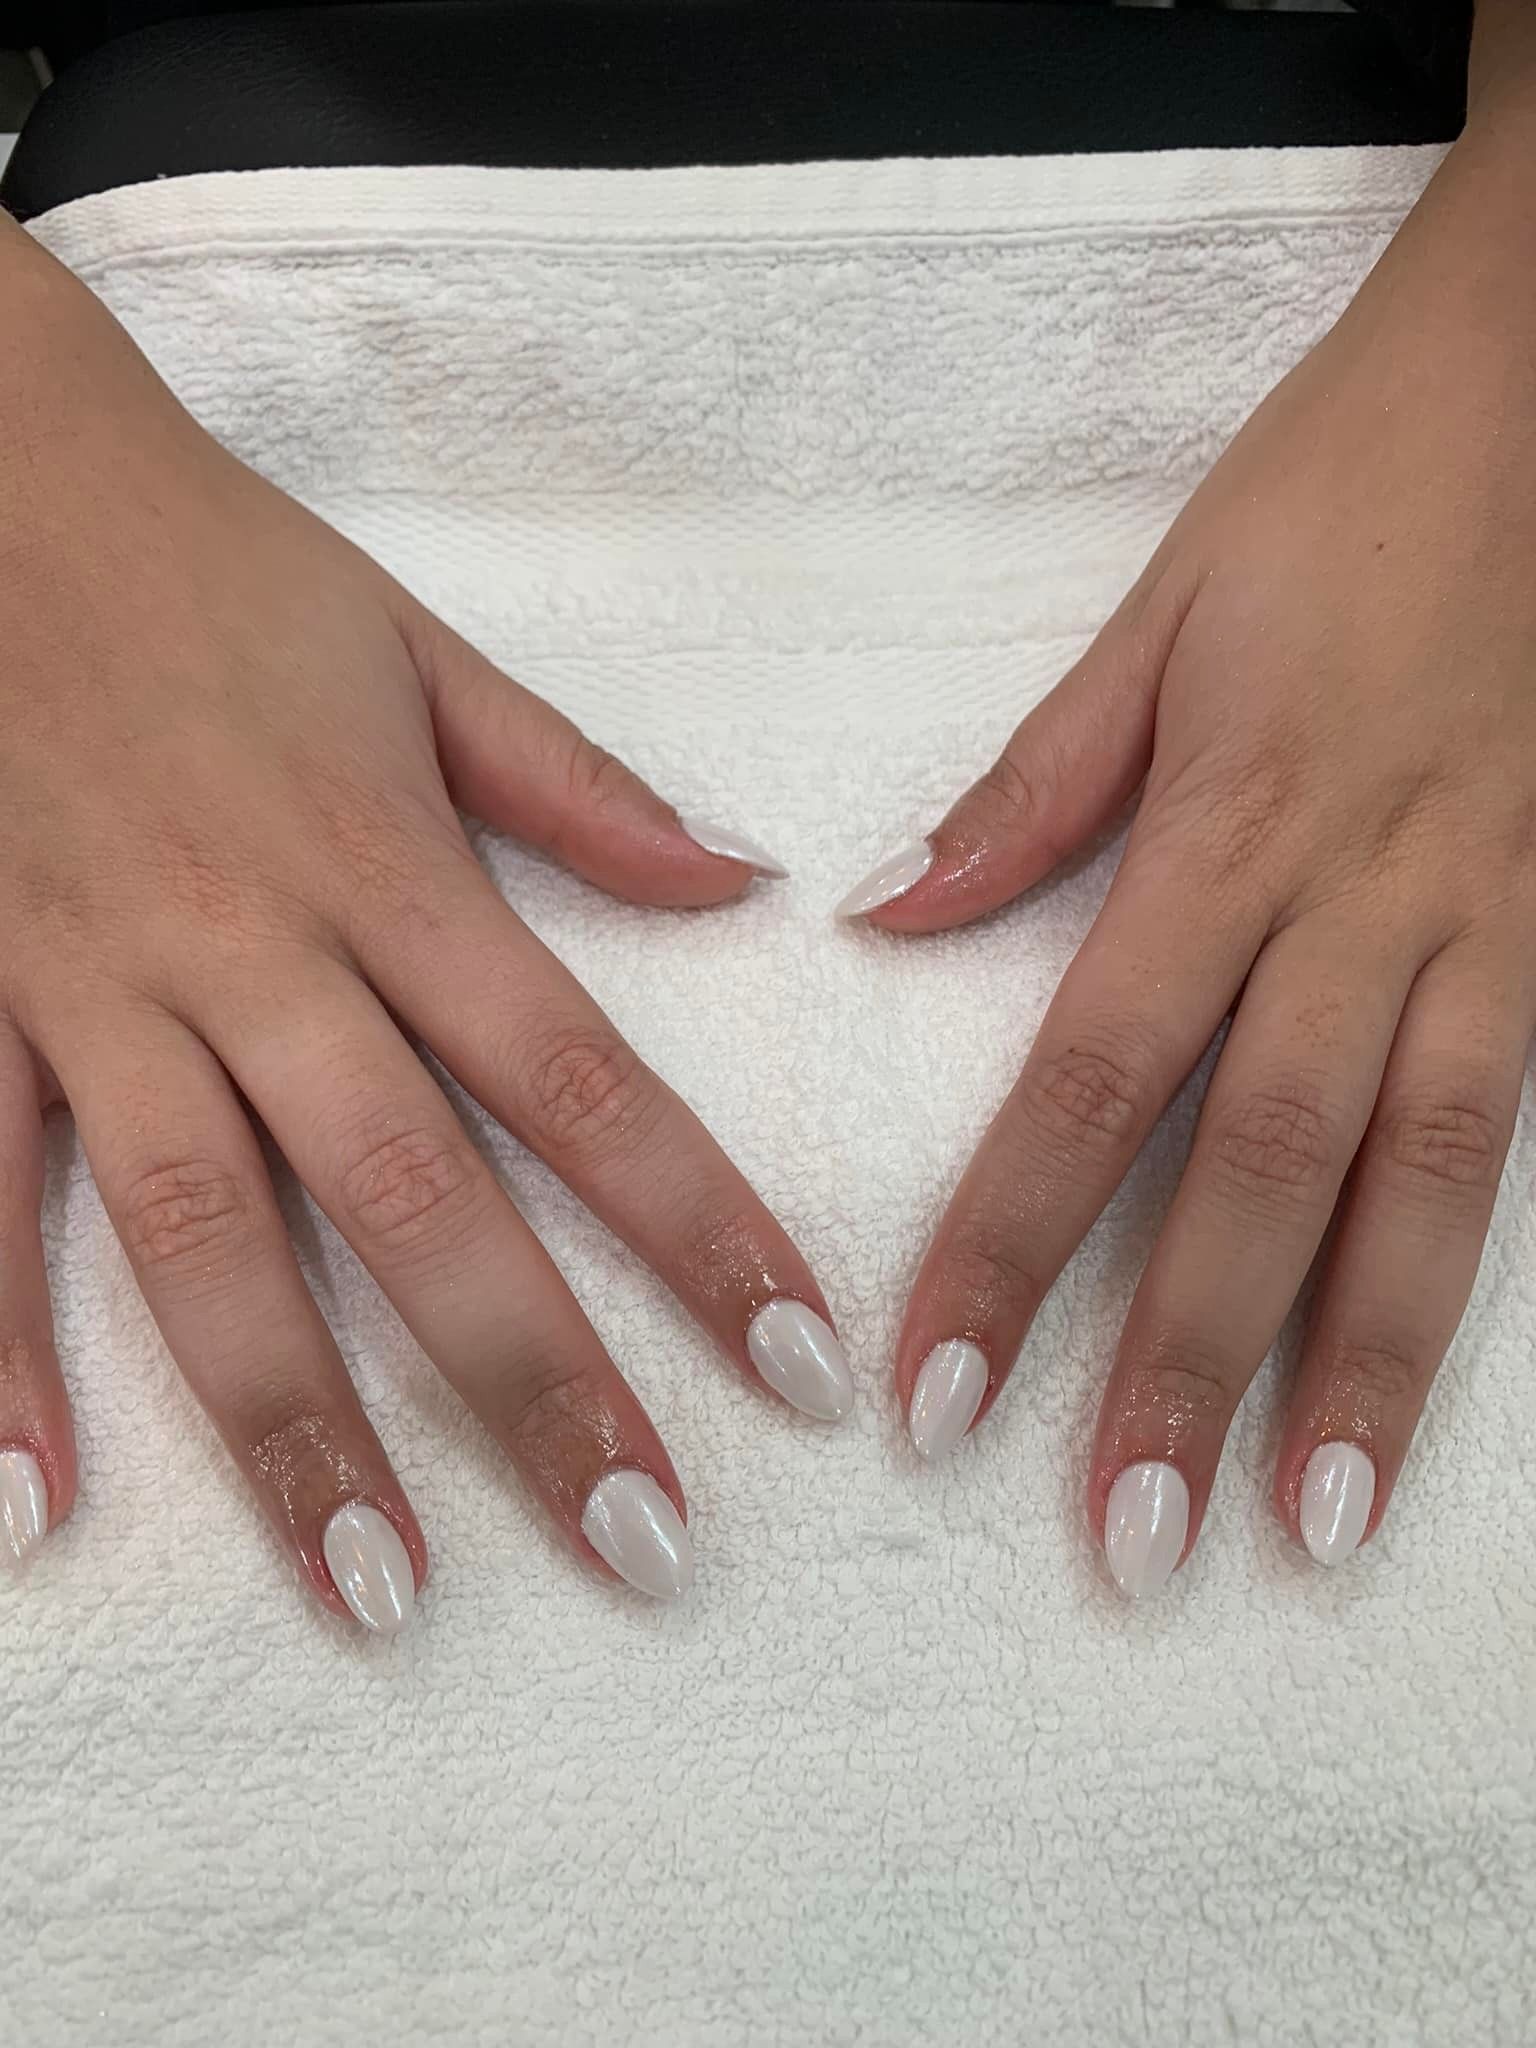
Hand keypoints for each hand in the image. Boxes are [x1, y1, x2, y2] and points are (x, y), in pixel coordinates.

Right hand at [0, 224, 851, 1627]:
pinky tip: (38, 1501)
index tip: (795, 1365)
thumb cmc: (218, 570)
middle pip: (411, 1195)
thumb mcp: (418, 648)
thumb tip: (744, 885)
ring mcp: (93, 994)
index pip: (578, 1079)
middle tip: (639, 1548)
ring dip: (292, 1424)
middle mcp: (249, 953)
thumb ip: (577, 785)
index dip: (700, 1227)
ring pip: (197, 1236)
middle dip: (530, 1381)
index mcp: (386, 867)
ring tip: (381, 1590)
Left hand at [842, 86, 1535, 1595]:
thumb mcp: (1162, 616)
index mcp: (1236, 828)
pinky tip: (1433, 1381)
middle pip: (1264, 1169)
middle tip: (1124, 1539)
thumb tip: (887, 913)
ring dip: (1369, 1370)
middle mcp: (1368, 907)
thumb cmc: (1339, 499)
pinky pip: (1525, 1130)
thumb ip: (1033, 787)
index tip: (936, 1393)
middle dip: (1187, 1364)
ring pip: (1430, 1183)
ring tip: (1311, 1530)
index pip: (1093, 1079)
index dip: (1010, 1245)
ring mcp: (1492, 933)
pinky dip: (1476, 1267)